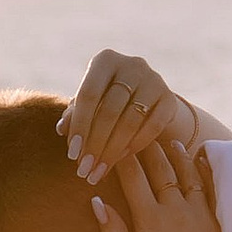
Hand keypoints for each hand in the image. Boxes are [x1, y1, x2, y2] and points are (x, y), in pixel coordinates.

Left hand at [60, 48, 200, 186]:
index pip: (89, 94)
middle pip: (109, 110)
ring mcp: (154, 80)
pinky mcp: (170, 99)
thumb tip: (62, 129)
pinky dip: (135, 145)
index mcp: (105, 60)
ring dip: (112, 150)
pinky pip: (152, 127)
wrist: (146, 99)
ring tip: (98, 171)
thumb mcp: (89, 105)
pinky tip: (120, 160)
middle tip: (85, 170)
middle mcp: (132, 65)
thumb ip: (75, 114)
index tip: (72, 155)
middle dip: (95, 144)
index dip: (80, 125)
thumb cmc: (106, 101)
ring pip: (130, 121)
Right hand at [88, 139, 231, 231]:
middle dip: (148, 148)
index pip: (133, 179)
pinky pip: (210, 189)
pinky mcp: (217, 224)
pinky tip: (202, 162)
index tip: (113, 143)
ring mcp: (201, 216)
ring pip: (187, 175)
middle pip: (161, 170)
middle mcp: (177, 211)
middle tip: (140, 131)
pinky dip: (204, 172)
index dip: (122, 158)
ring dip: (177, 155)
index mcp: (151, 221)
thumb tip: (97, 202)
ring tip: (169, 141)